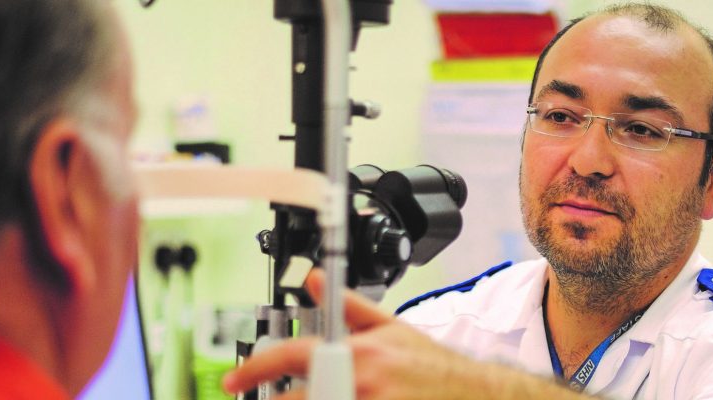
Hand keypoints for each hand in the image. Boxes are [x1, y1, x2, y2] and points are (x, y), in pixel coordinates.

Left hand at [221, 269, 589, 399]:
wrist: (478, 396)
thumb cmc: (435, 369)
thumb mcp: (392, 327)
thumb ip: (349, 305)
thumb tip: (316, 281)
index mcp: (358, 353)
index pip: (291, 357)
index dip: (254, 370)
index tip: (234, 380)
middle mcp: (360, 384)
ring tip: (316, 398)